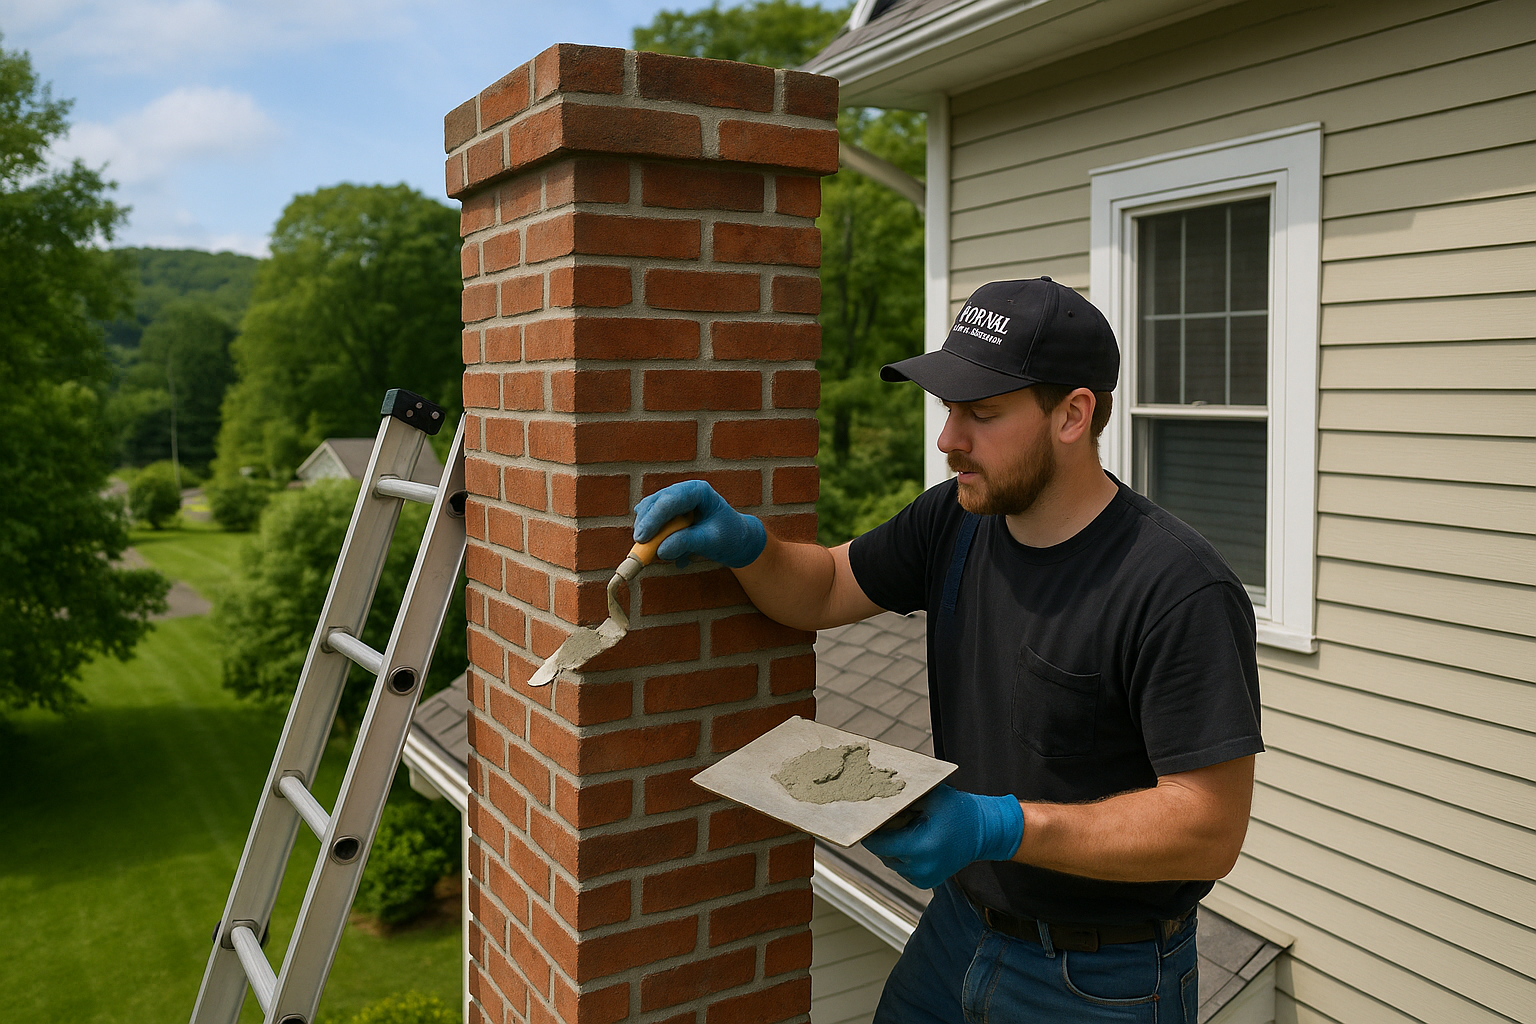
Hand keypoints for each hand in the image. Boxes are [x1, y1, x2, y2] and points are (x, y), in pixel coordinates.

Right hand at [634, 480, 766, 568]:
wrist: (736, 541)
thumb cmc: (729, 537)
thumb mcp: (711, 542)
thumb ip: (687, 543)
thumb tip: (660, 551)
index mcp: (697, 491)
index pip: (670, 500)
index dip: (653, 518)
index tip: (642, 539)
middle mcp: (682, 492)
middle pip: (654, 504)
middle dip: (646, 527)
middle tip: (641, 549)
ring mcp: (673, 502)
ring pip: (648, 514)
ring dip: (651, 536)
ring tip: (670, 556)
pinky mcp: (666, 515)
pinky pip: (651, 526)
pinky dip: (656, 541)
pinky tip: (678, 555)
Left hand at [861, 784, 1024, 889]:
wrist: (986, 832)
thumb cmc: (960, 811)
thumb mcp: (932, 796)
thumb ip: (904, 798)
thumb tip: (876, 796)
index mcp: (919, 848)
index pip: (877, 843)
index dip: (869, 830)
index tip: (867, 817)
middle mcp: (919, 868)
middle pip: (882, 852)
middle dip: (884, 835)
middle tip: (896, 818)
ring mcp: (922, 878)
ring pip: (890, 861)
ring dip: (893, 846)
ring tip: (910, 829)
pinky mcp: (925, 882)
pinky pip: (902, 868)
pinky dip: (903, 855)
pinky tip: (917, 840)